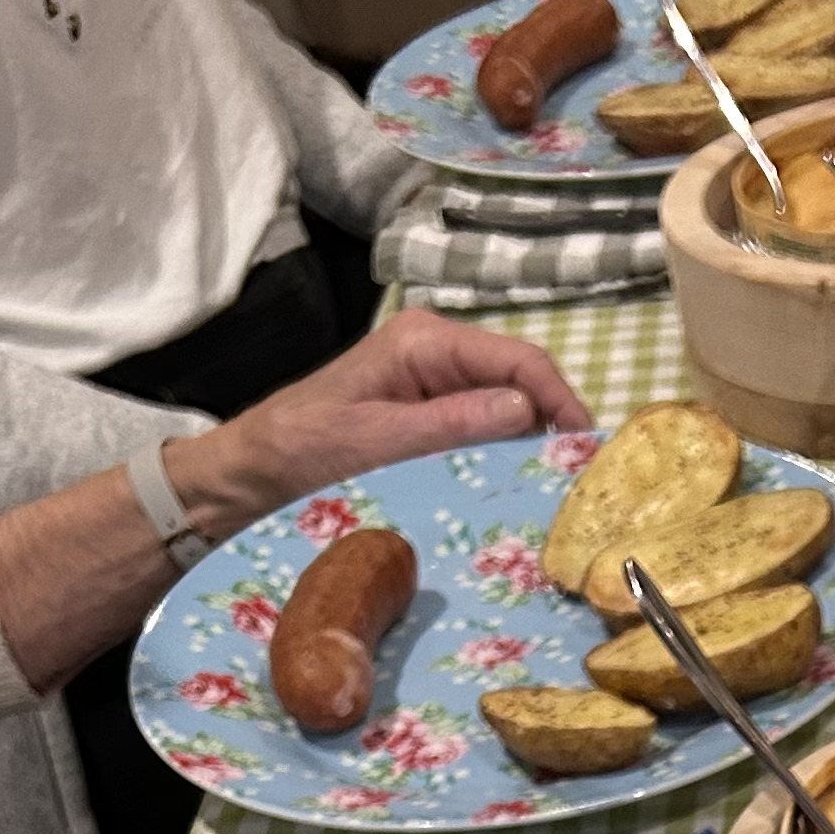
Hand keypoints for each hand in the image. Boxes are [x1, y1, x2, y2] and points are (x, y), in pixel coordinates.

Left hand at [178, 312, 593, 534]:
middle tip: (577, 481)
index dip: (560, 400)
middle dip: (551, 426)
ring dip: (529, 447)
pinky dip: (501, 459)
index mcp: (425, 341)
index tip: (586, 450)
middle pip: (519, 383)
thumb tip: (527, 411)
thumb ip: (452, 424)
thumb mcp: (378, 441)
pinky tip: (513, 491)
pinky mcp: (426, 418)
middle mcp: (436, 353)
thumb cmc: (301, 450)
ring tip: (553, 491)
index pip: (518, 360)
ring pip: (505, 411)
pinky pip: (480, 433)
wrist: (248, 474)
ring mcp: (432, 386)